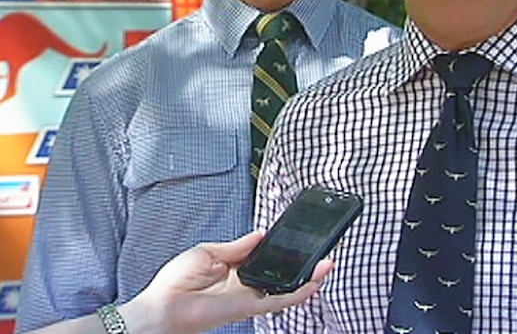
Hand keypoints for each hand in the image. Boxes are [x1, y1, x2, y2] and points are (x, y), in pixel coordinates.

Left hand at [121, 231, 333, 333]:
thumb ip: (238, 246)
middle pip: (280, 272)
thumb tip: (260, 235)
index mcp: (234, 268)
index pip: (264, 257)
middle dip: (302, 262)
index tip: (297, 235)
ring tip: (328, 263)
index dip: (281, 248)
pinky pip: (281, 299)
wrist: (163, 307)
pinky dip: (301, 291)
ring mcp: (251, 296)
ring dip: (309, 277)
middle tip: (320, 249)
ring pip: (287, 287)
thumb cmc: (176, 281)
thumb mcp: (208, 252)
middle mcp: (246, 284)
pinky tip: (316, 280)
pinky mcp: (251, 306)